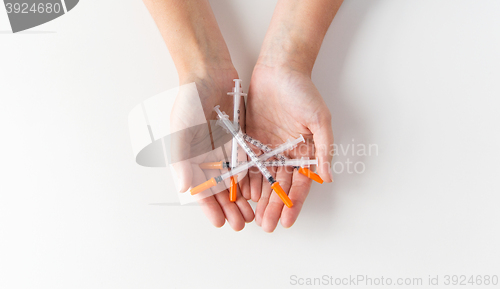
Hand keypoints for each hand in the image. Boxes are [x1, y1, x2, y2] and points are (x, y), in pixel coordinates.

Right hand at [171, 67, 253, 229]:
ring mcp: (225, 150)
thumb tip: (184, 187)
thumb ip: (182, 159)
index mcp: (191, 158)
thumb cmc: (189, 100)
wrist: (208, 73)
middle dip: (230, 209)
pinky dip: (252, 178)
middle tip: (242, 223)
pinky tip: (260, 190)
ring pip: (235, 180)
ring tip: (252, 213)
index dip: (210, 208)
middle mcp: (208, 157)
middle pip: (220, 190)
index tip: (219, 223)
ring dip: (242, 198)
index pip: (201, 190)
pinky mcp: (241, 140)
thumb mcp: (182, 129)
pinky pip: (248, 163)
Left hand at [244, 63, 333, 231]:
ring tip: (253, 216)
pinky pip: (247, 163)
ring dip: (259, 198)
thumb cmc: (303, 91)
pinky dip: (244, 178)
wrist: (279, 69)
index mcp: (304, 152)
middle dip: (274, 207)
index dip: (294, 204)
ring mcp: (268, 147)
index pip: (300, 185)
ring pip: (263, 179)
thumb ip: (323, 149)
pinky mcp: (251, 139)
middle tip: (267, 226)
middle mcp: (286, 154)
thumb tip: (328, 177)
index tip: (287, 221)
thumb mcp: (319, 119)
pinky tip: (241, 194)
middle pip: (280, 186)